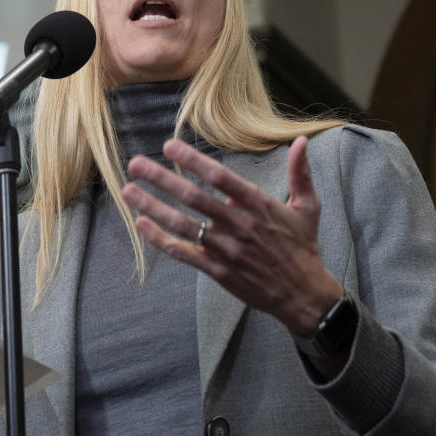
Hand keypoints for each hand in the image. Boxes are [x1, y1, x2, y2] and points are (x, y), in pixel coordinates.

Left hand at [122, 136, 343, 334]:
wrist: (303, 295)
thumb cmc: (303, 247)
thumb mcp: (308, 207)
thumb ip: (300, 172)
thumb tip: (301, 141)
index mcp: (257, 204)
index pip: (218, 176)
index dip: (192, 160)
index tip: (168, 145)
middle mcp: (238, 224)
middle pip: (192, 197)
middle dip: (160, 178)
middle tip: (135, 164)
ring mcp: (225, 248)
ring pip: (182, 224)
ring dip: (152, 207)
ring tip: (128, 191)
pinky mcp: (217, 270)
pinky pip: (183, 252)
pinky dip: (160, 240)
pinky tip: (141, 225)